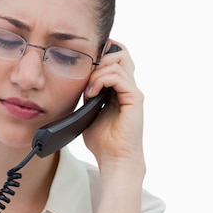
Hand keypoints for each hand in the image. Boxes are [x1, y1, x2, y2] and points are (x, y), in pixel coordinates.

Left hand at [82, 41, 144, 168]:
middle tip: (84, 74)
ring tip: (87, 90)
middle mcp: (129, 87)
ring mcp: (133, 92)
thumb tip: (77, 84)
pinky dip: (101, 80)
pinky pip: (118, 77)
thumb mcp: (89, 112)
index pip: (115, 58)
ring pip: (118, 61)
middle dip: (99, 57)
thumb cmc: (103, 142)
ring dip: (97, 71)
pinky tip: (91, 94)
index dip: (100, 55)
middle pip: (121, 52)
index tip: (82, 67)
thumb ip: (87, 96)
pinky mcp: (135, 99)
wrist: (114, 159)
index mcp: (119, 89)